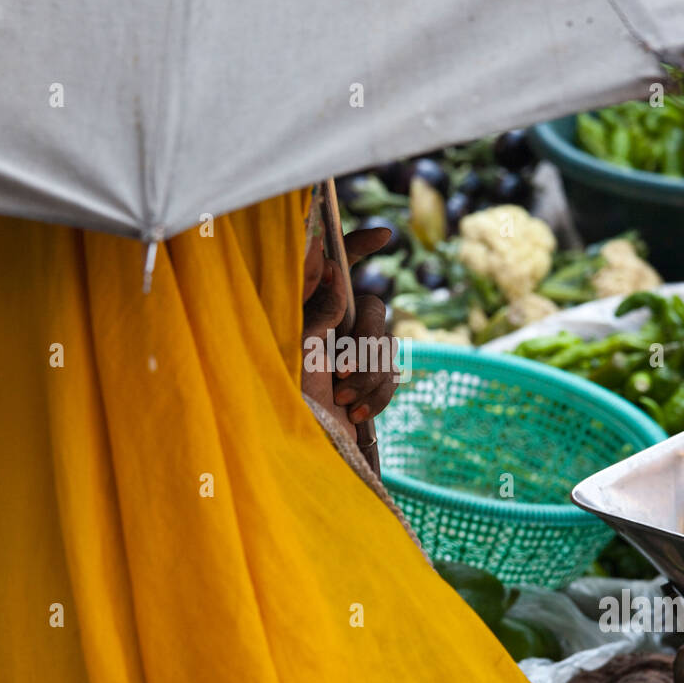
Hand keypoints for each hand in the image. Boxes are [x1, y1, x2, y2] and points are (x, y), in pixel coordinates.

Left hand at [302, 227, 399, 425]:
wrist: (305, 447)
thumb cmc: (290, 397)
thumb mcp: (302, 346)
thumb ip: (322, 306)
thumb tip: (333, 266)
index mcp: (311, 313)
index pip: (336, 268)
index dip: (358, 245)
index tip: (383, 235)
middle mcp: (333, 329)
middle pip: (373, 309)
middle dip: (365, 342)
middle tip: (341, 371)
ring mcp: (353, 356)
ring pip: (387, 345)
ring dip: (369, 374)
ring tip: (342, 398)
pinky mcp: (368, 383)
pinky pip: (393, 375)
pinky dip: (378, 394)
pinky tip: (355, 412)